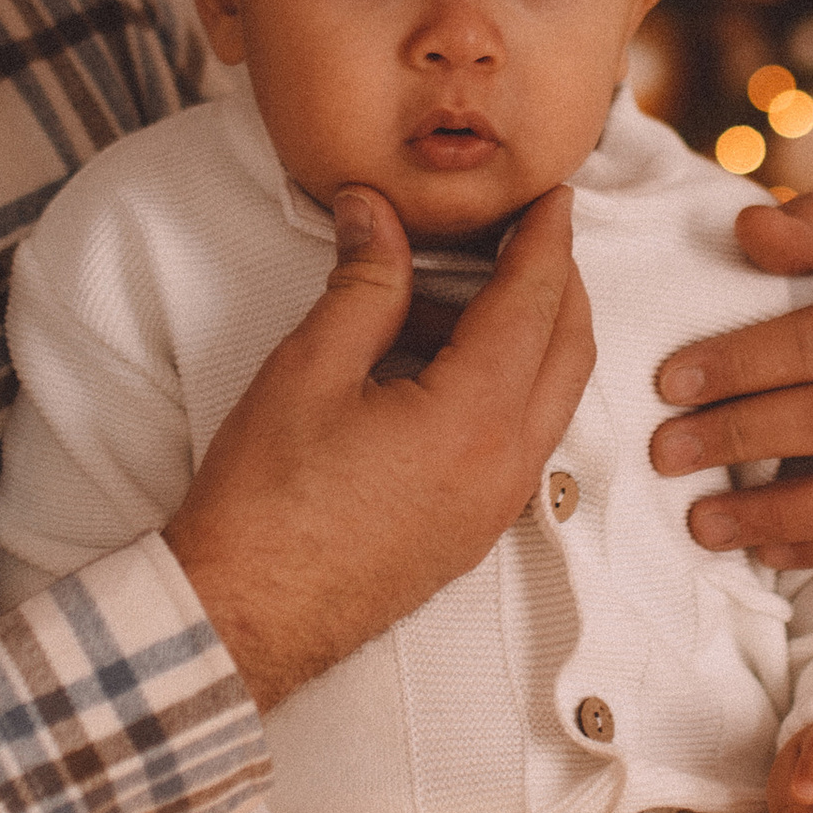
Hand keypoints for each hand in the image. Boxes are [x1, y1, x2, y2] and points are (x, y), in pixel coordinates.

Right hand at [164, 184, 593, 712]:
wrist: (243, 618)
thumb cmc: (265, 501)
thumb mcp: (309, 370)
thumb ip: (363, 282)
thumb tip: (375, 211)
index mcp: (477, 417)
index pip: (537, 300)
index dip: (546, 236)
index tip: (551, 193)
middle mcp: (508, 464)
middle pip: (569, 347)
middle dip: (555, 279)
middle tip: (520, 230)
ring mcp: (497, 505)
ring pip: (549, 395)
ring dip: (527, 334)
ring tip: (447, 292)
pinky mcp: (475, 529)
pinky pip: (521, 438)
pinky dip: (505, 385)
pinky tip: (437, 364)